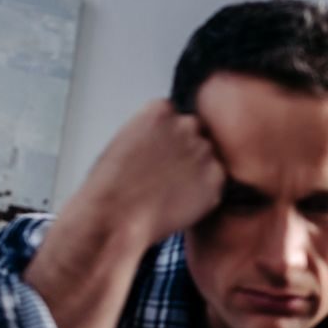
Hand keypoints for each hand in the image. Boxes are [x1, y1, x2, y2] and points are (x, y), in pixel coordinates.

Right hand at [71, 99, 225, 248]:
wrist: (115, 216)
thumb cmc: (111, 186)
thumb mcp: (126, 141)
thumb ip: (153, 134)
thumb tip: (165, 143)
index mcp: (161, 111)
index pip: (176, 118)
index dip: (169, 140)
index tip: (162, 154)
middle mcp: (187, 126)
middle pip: (196, 135)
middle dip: (186, 152)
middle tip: (168, 175)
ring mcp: (205, 152)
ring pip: (208, 159)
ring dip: (197, 172)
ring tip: (170, 192)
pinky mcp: (216, 179)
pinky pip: (215, 184)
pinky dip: (203, 195)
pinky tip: (179, 203)